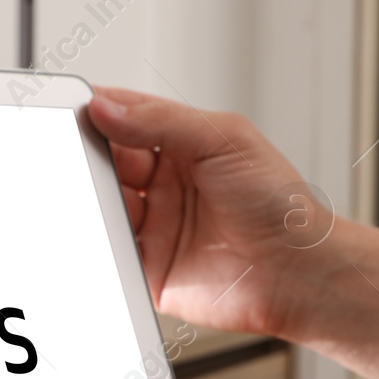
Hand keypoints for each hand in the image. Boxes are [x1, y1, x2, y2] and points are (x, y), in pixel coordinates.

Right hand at [86, 86, 338, 339]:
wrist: (298, 271)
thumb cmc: (280, 204)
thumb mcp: (224, 140)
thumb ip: (163, 121)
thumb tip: (108, 108)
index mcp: (184, 146)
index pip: (129, 118)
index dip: (101, 111)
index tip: (80, 106)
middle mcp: (166, 184)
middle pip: (109, 161)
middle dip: (90, 154)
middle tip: (82, 150)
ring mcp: (156, 226)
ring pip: (104, 204)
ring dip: (94, 197)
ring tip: (102, 193)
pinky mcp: (149, 267)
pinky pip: (111, 252)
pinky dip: (99, 242)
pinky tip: (105, 230)